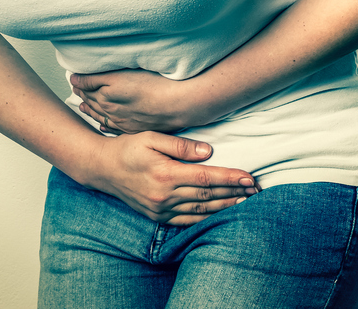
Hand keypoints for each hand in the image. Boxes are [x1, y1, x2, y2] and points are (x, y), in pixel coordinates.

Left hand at [71, 68, 202, 133]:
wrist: (181, 103)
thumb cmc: (160, 82)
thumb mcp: (129, 70)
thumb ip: (107, 72)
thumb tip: (85, 73)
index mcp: (109, 87)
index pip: (87, 83)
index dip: (79, 80)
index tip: (73, 77)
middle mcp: (111, 105)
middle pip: (91, 99)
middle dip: (82, 93)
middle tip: (75, 88)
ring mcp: (121, 118)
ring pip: (99, 113)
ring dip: (89, 108)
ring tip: (82, 104)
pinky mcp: (132, 128)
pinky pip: (111, 127)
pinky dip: (102, 123)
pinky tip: (100, 123)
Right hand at [83, 131, 258, 225]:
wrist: (102, 168)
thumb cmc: (127, 148)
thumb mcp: (151, 137)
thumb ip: (181, 145)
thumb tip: (208, 151)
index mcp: (165, 174)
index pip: (206, 177)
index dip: (230, 178)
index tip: (249, 178)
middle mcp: (164, 195)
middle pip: (207, 195)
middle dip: (234, 193)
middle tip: (256, 191)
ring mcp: (160, 209)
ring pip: (200, 209)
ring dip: (224, 206)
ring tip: (245, 203)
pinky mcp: (157, 216)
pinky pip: (187, 220)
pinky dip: (206, 217)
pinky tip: (220, 213)